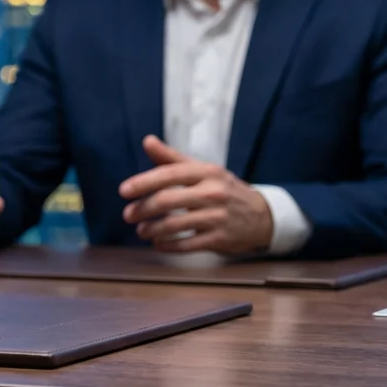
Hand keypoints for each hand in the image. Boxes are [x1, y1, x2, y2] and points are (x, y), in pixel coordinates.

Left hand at [119, 136, 272, 254]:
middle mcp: (213, 193)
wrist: (262, 216)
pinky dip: (168, 245)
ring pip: (175, 225)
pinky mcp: (220, 239)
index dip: (144, 182)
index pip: (169, 174)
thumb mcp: (203, 170)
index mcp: (206, 172)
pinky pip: (187, 245)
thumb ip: (172, 158)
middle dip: (142, 209)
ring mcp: (217, 217)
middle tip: (128, 215)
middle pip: (167, 200)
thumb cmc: (224, 189)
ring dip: (152, 229)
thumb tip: (147, 141)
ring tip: (141, 231)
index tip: (124, 191)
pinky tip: (158, 243)